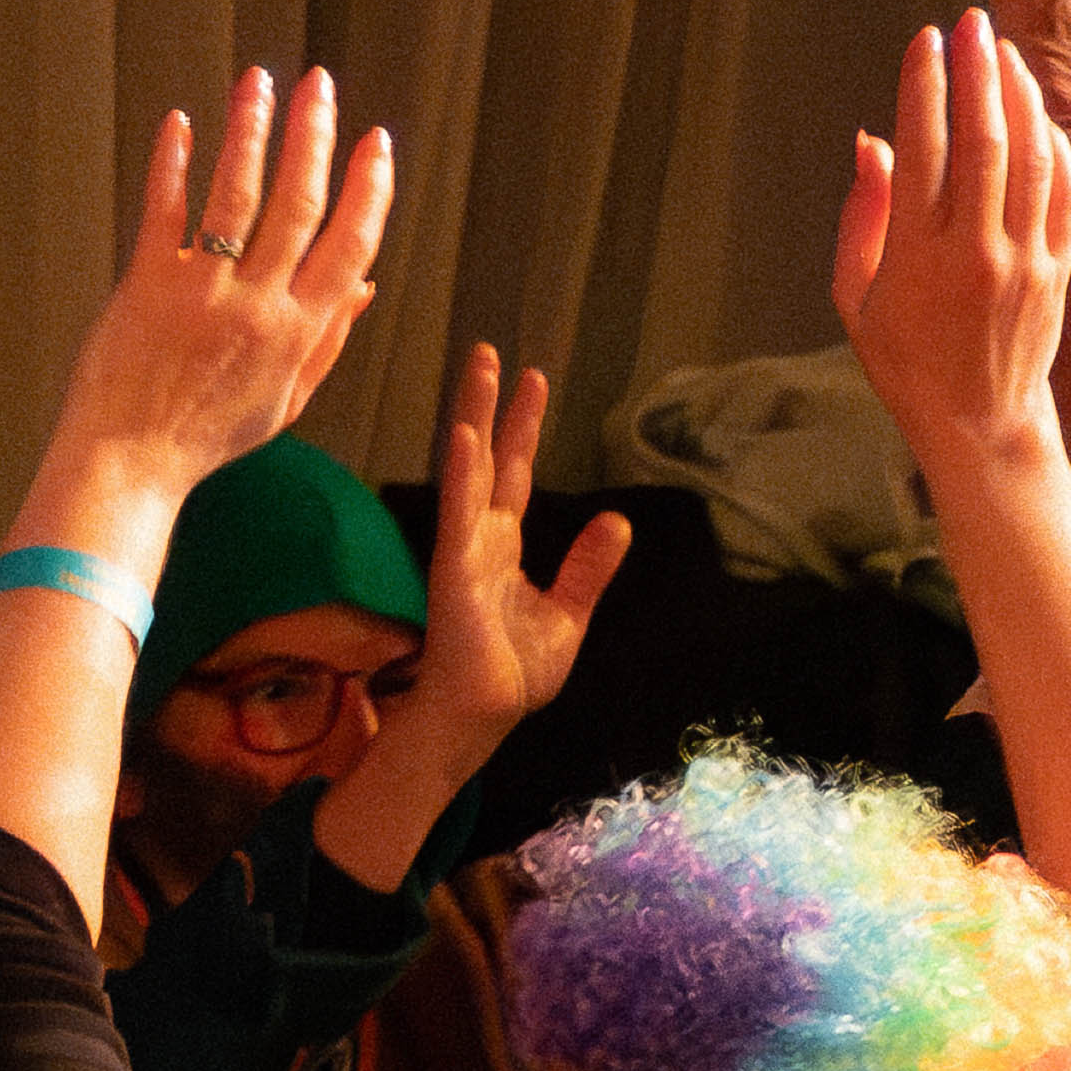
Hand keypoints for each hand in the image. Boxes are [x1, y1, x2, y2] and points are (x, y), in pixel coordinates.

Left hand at [41, 68, 398, 506]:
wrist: (128, 463)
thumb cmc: (206, 436)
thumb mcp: (287, 400)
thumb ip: (329, 339)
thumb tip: (368, 285)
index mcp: (297, 333)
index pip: (350, 246)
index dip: (369, 189)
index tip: (376, 143)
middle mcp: (255, 306)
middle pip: (297, 203)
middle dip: (313, 135)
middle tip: (319, 84)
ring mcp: (200, 291)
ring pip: (235, 193)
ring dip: (249, 129)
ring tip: (257, 80)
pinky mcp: (146, 283)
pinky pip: (164, 209)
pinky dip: (173, 161)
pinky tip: (181, 123)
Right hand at [404, 348, 630, 749]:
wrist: (484, 718)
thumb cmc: (514, 675)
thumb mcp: (568, 616)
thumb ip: (587, 568)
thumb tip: (616, 522)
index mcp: (502, 548)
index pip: (513, 474)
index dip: (522, 427)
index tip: (532, 380)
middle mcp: (478, 538)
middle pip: (488, 457)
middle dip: (491, 406)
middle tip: (493, 352)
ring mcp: (463, 550)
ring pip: (469, 470)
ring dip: (473, 416)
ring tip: (479, 367)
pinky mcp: (454, 571)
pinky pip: (457, 514)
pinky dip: (461, 473)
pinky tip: (463, 434)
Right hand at [834, 2, 1070, 474]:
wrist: (981, 425)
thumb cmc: (905, 361)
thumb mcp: (855, 298)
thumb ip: (861, 218)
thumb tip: (871, 142)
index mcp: (917, 257)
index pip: (924, 149)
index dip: (924, 87)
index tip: (924, 41)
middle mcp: (975, 252)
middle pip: (982, 140)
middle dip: (976, 72)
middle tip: (970, 22)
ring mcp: (1025, 259)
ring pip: (1028, 157)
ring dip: (1018, 96)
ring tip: (1004, 52)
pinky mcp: (1058, 269)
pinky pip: (1061, 190)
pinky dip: (1051, 143)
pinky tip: (1036, 111)